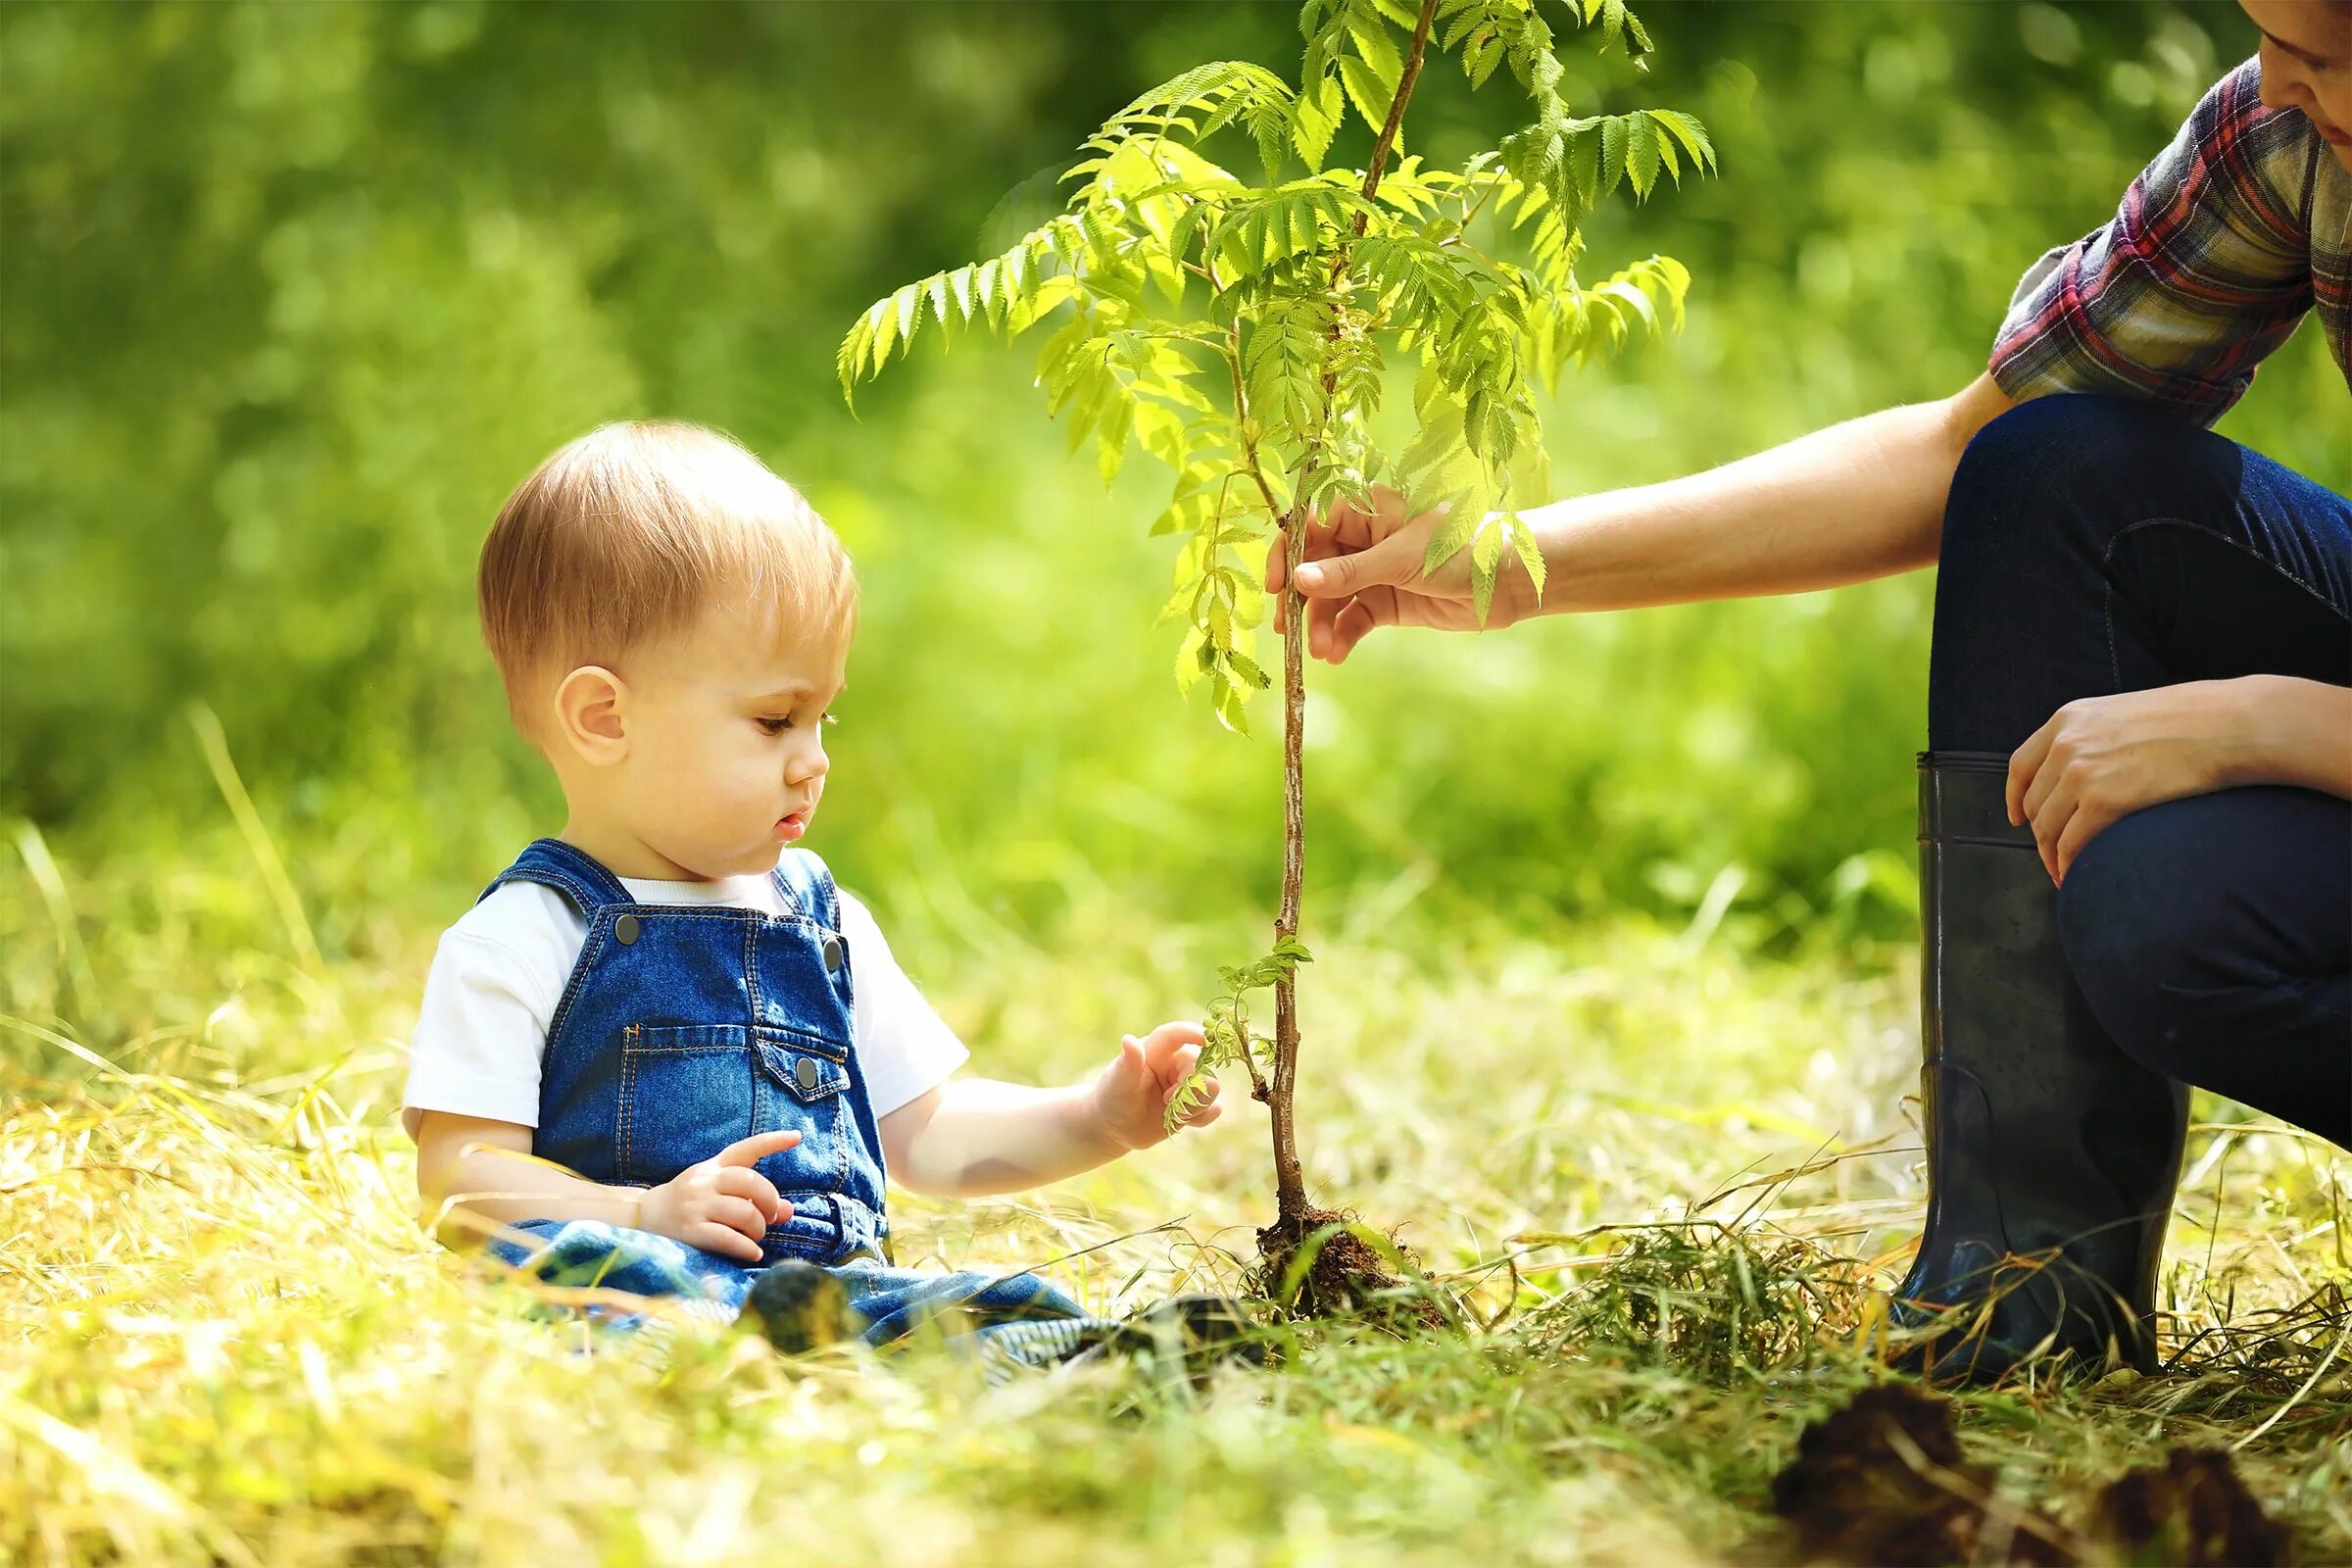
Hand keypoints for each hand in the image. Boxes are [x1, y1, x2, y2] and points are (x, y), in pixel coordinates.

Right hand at [640, 1129, 798, 1262]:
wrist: (644, 1219)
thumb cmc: (691, 1204)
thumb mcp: (718, 1192)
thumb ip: (753, 1198)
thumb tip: (788, 1211)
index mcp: (713, 1167)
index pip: (745, 1149)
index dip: (772, 1142)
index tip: (796, 1137)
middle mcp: (704, 1181)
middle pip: (751, 1182)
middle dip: (770, 1201)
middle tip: (770, 1216)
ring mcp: (696, 1205)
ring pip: (744, 1213)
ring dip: (758, 1229)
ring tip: (755, 1237)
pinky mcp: (690, 1231)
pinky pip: (729, 1239)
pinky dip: (747, 1248)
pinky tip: (753, 1253)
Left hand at [1089, 1021, 1220, 1151]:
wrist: (1113, 1127)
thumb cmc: (1111, 1098)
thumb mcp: (1118, 1082)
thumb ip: (1129, 1063)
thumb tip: (1129, 1040)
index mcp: (1157, 1051)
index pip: (1177, 1034)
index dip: (1193, 1033)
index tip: (1206, 1040)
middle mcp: (1175, 1064)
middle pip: (1201, 1065)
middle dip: (1191, 1085)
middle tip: (1167, 1099)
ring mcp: (1186, 1085)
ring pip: (1212, 1087)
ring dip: (1196, 1104)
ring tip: (1172, 1113)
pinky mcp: (1192, 1106)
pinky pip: (1213, 1109)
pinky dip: (1201, 1117)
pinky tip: (1181, 1122)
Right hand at [1266, 486, 1531, 664]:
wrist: (1510, 579)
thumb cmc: (1461, 547)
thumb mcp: (1400, 558)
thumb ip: (1348, 572)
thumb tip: (1297, 580)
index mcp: (1366, 507)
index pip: (1311, 524)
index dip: (1288, 553)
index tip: (1277, 586)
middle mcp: (1365, 537)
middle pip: (1315, 566)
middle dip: (1300, 598)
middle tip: (1285, 629)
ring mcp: (1375, 571)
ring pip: (1332, 598)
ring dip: (1321, 624)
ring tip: (1320, 650)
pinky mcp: (1387, 602)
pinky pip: (1353, 618)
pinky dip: (1342, 636)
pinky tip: (1335, 654)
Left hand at [2006, 681, 2252, 885]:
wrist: (2229, 724)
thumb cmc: (2193, 719)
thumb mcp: (2124, 713)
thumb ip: (2095, 737)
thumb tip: (2085, 770)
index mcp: (2067, 719)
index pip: (2020, 766)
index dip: (2015, 798)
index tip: (2018, 817)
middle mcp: (2065, 744)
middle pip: (2034, 803)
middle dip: (2041, 834)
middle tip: (2054, 855)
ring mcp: (2081, 773)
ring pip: (2048, 829)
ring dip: (2053, 857)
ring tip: (2065, 873)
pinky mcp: (2103, 801)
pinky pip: (2071, 846)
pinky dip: (2069, 867)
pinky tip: (2077, 877)